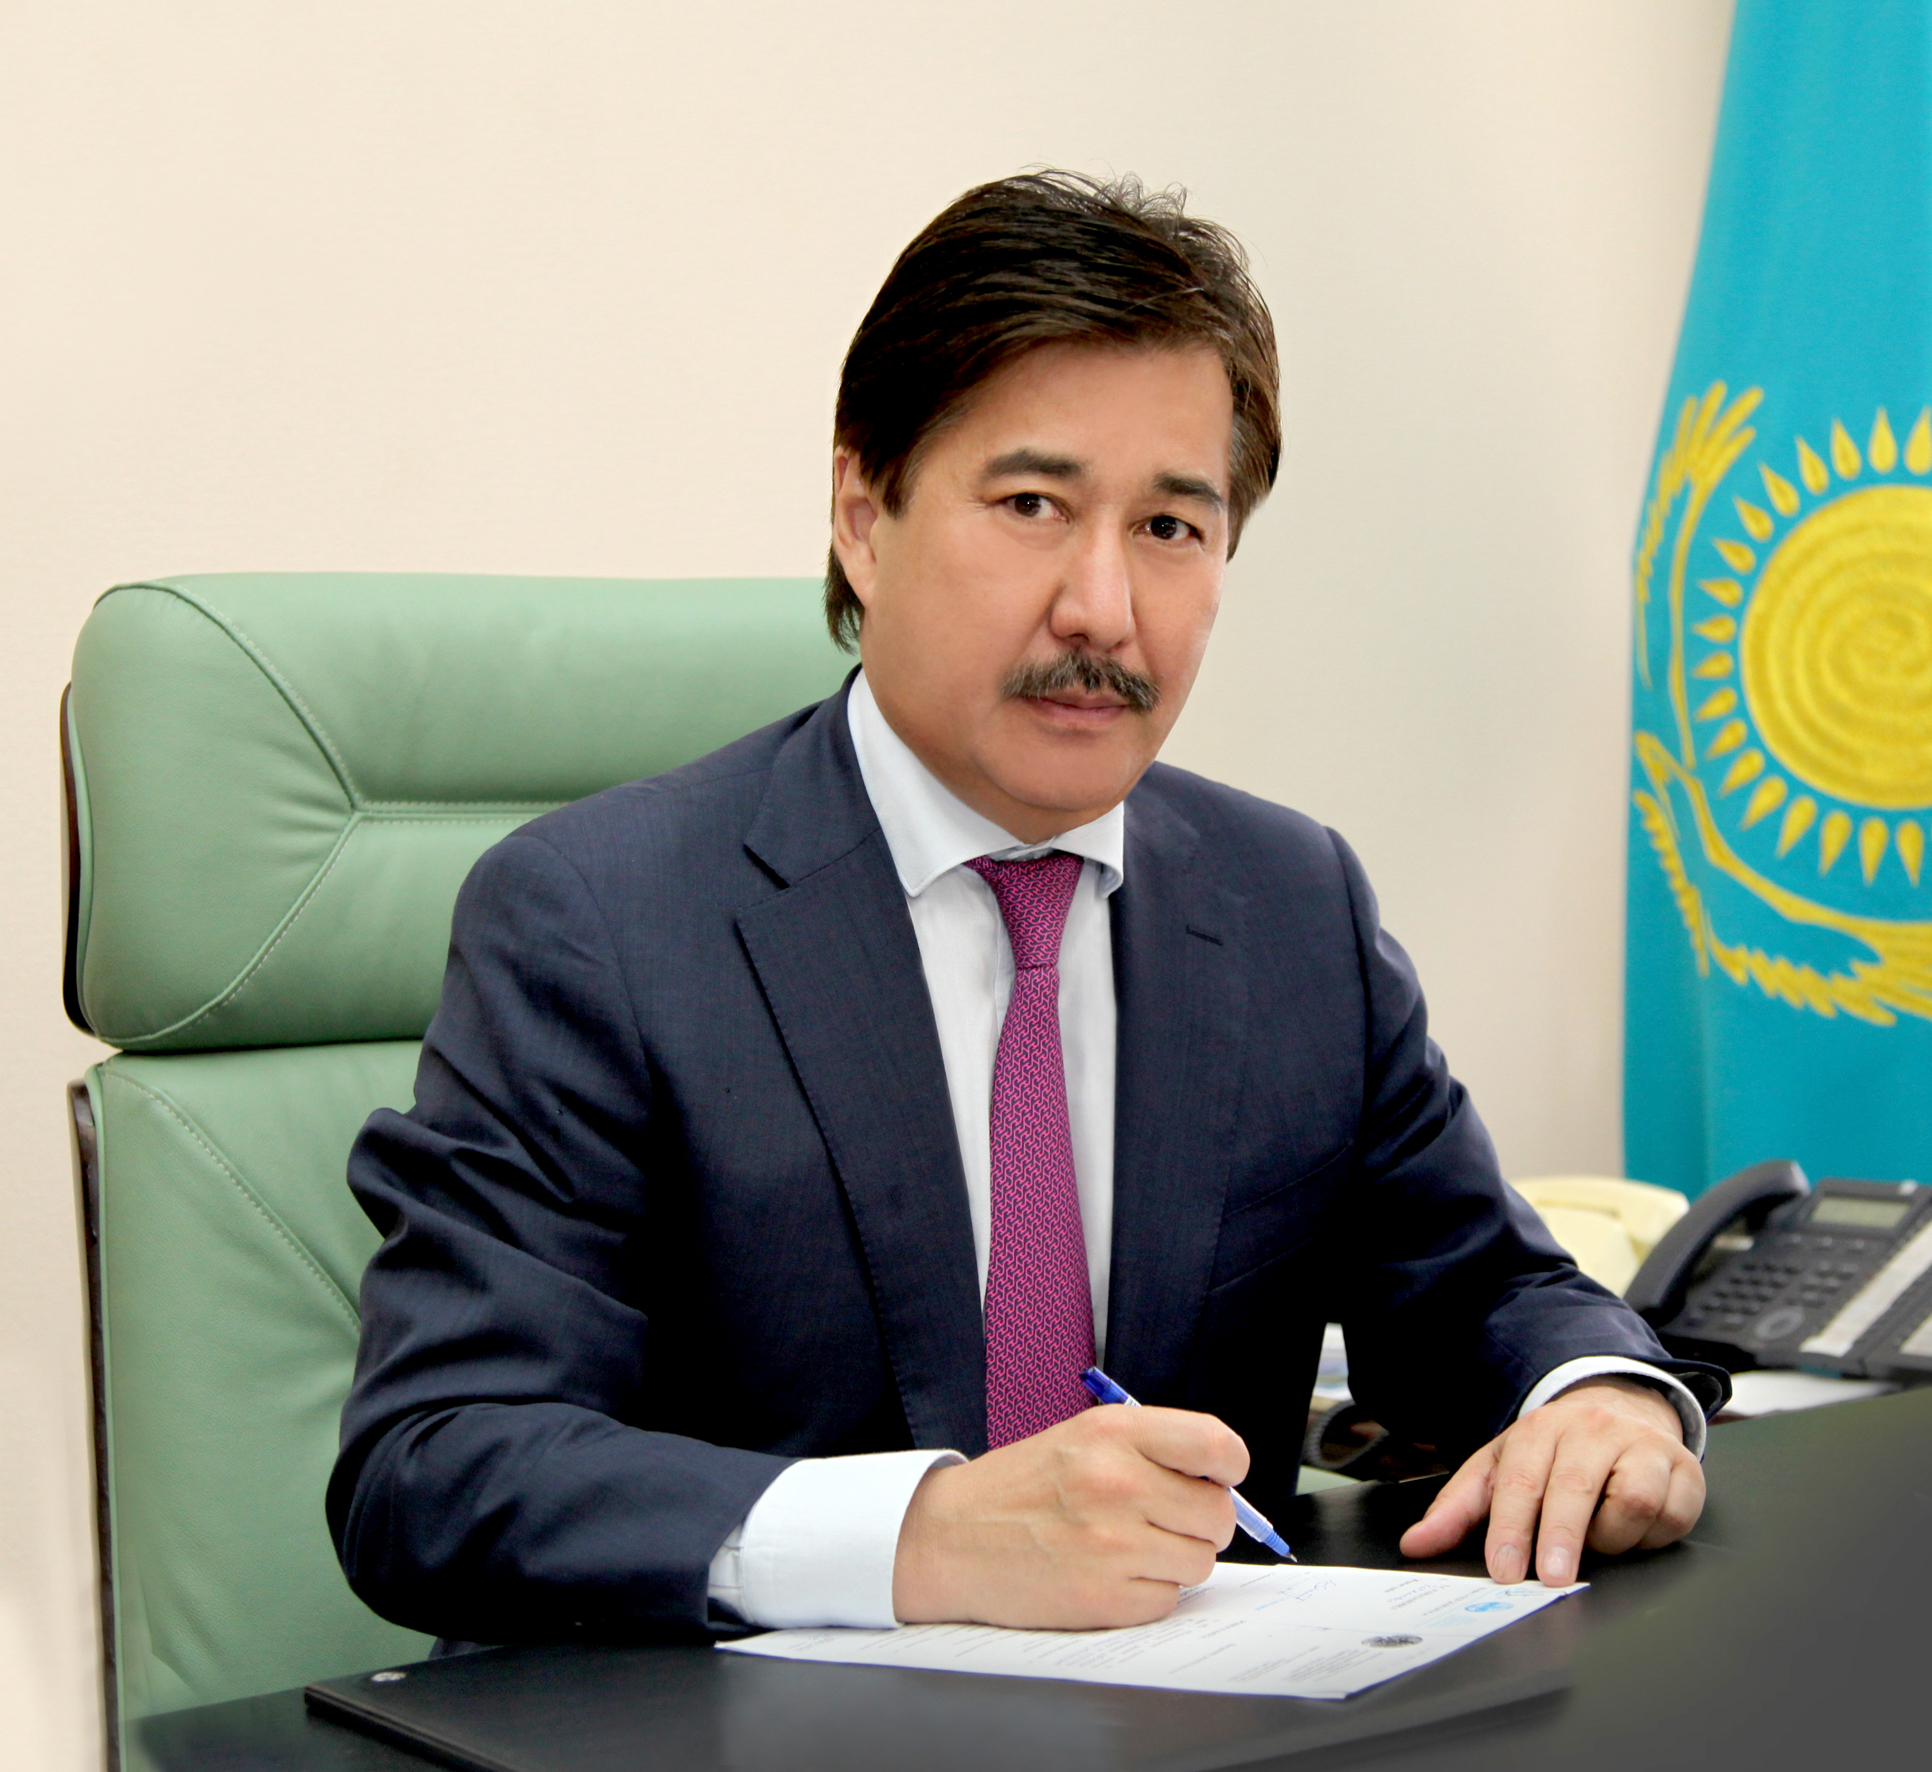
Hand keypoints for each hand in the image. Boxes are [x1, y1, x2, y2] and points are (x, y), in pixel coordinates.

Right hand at [892, 1405, 1247, 1628]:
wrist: (948, 1537)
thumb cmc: (1019, 1487)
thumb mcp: (1081, 1437)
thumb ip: (1150, 1450)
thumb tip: (1221, 1483)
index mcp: (1113, 1433)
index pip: (1216, 1444)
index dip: (1229, 1466)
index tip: (1220, 1477)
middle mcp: (1117, 1483)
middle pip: (1217, 1515)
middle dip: (1202, 1522)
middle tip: (1167, 1521)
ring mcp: (1112, 1543)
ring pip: (1199, 1562)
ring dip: (1173, 1560)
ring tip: (1127, 1547)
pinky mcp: (1104, 1597)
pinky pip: (1167, 1600)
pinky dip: (1147, 1594)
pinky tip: (1108, 1574)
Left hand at [1398, 1377, 1703, 1585]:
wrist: (1621, 1409)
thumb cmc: (1555, 1450)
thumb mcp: (1500, 1468)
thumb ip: (1457, 1508)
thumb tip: (1415, 1543)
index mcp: (1539, 1430)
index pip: (1521, 1482)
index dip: (1511, 1529)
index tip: (1505, 1569)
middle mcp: (1591, 1430)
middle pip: (1574, 1488)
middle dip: (1561, 1537)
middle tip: (1552, 1578)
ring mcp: (1641, 1445)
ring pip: (1629, 1501)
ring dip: (1611, 1536)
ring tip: (1598, 1538)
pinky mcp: (1684, 1469)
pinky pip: (1671, 1515)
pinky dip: (1651, 1535)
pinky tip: (1635, 1529)